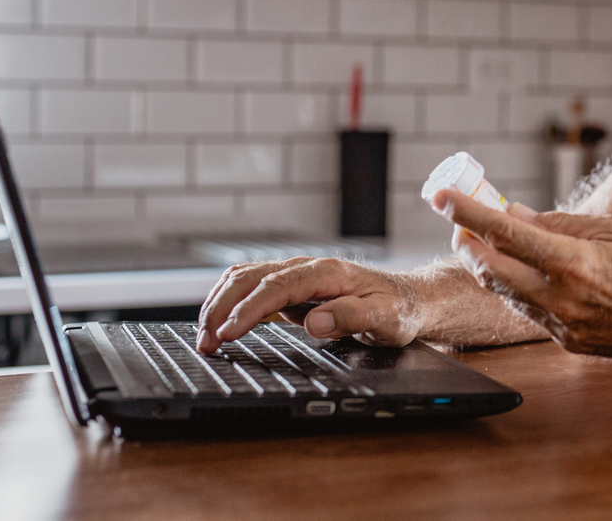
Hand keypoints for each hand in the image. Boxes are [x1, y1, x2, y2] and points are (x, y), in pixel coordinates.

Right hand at [195, 257, 420, 352]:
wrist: (407, 299)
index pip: (277, 286)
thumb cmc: (397, 309)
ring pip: (244, 279)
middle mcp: (307, 269)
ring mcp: (296, 276)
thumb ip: (352, 317)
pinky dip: (229, 303)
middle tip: (206, 342)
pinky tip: (218, 324)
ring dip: (219, 304)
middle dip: (222, 308)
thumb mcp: (386, 318)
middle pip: (251, 277)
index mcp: (327, 273)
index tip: (229, 332)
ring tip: (204, 337)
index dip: (249, 309)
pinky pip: (251, 288)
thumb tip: (316, 322)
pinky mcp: (291, 289)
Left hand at [432, 190, 611, 361]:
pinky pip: (530, 310)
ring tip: (488, 239)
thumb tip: (516, 214)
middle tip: (460, 220)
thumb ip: (562, 223)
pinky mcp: (569, 342)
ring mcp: (564, 326)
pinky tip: (524, 269)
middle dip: (468, 242)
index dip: (468, 213)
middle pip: (491, 270)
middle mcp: (563, 300)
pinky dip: (518, 286)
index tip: (442, 197)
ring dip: (490, 265)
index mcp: (576, 265)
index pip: (506, 234)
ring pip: (506, 293)